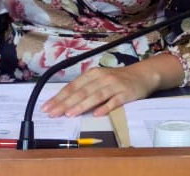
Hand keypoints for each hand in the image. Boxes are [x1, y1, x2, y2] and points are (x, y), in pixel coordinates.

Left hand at [41, 54, 182, 117]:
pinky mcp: (126, 93)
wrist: (142, 74)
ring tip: (69, 114)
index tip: (47, 107)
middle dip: (65, 103)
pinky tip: (97, 114)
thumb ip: (85, 88)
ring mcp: (114, 85)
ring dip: (81, 105)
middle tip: (53, 113)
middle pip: (81, 91)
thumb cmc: (117, 79)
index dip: (59, 97)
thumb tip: (66, 102)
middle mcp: (102, 78)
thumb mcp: (99, 79)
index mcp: (93, 74)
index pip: (73, 86)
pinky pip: (115, 101)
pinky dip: (105, 107)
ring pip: (95, 95)